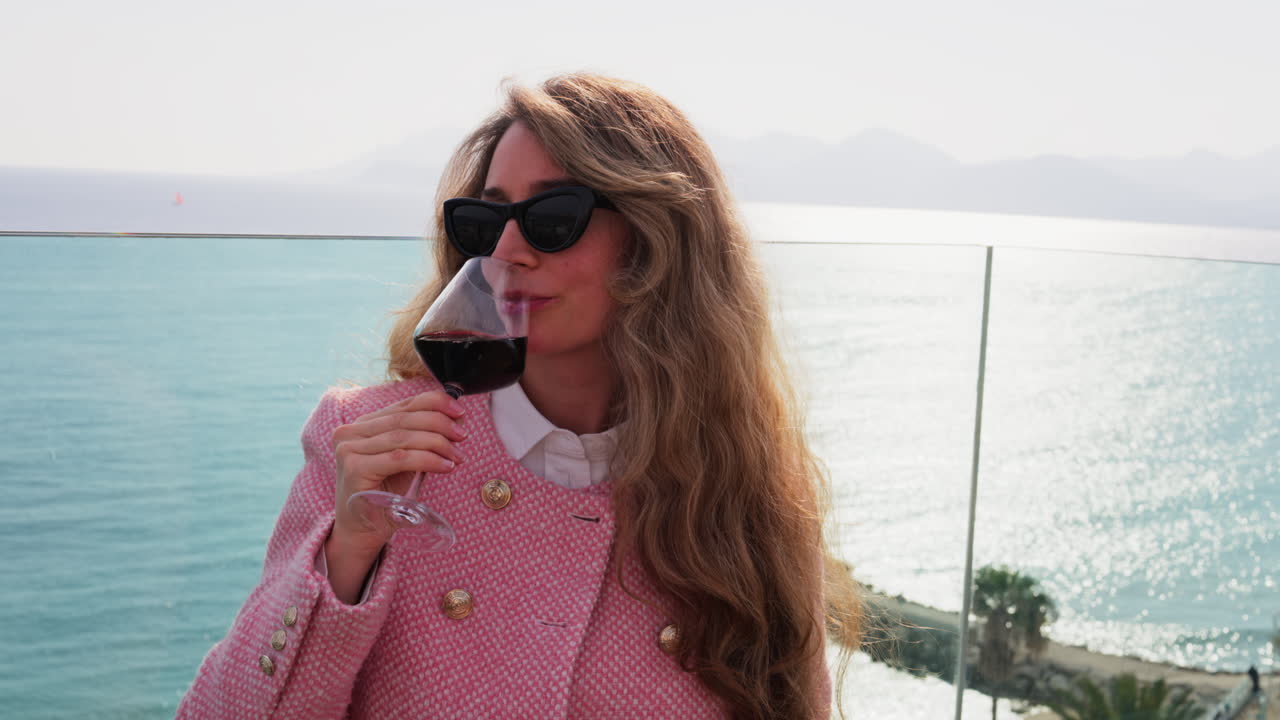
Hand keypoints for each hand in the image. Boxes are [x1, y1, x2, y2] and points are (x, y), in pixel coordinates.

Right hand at [329, 390, 467, 554]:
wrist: (362, 531)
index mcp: (362, 424)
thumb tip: (456, 419)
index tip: (460, 411)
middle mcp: (350, 432)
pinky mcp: (356, 469)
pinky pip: (400, 458)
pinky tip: (446, 466)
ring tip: (457, 455)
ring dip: (438, 443)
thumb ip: (421, 438)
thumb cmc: (386, 495)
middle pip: (405, 419)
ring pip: (404, 437)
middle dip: (440, 424)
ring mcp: (349, 450)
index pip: (404, 405)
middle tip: (462, 436)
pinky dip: (428, 459)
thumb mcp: (405, 461)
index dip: (435, 402)